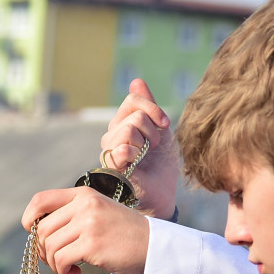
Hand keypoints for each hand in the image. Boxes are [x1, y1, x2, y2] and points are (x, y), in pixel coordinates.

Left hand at [22, 185, 149, 273]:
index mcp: (84, 195)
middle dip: (42, 250)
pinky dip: (62, 271)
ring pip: (49, 246)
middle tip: (55, 262)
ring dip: (53, 264)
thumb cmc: (123, 235)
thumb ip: (72, 215)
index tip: (33, 234)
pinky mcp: (93, 244)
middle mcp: (85, 205)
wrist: (155, 247)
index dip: (29, 218)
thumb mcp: (98, 213)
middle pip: (42, 229)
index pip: (41, 200)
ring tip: (68, 269)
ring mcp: (89, 223)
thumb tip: (36, 232)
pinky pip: (60, 260)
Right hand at [99, 78, 179, 219]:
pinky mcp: (111, 168)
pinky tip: (137, 163)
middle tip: (153, 146)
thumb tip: (136, 81)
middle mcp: (111, 136)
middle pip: (134, 115)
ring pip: (128, 129)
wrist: (163, 192)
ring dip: (146, 143)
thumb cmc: (161, 164)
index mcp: (122, 125)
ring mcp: (109, 151)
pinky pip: (120, 149)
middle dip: (152, 130)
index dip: (153, 108)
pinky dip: (133, 153)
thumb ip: (149, 106)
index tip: (165, 124)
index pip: (132, 100)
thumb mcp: (160, 129)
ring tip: (146, 155)